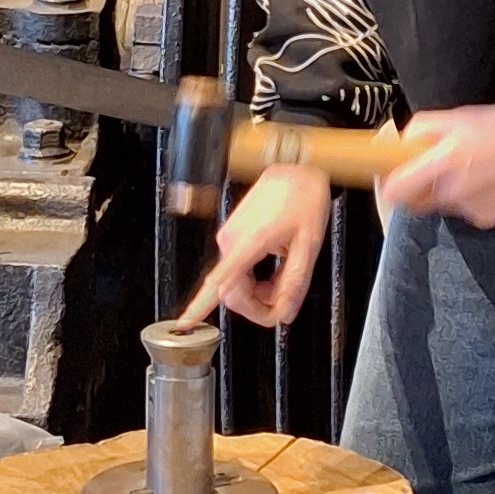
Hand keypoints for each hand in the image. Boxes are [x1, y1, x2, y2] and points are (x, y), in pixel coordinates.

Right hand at [182, 161, 333, 329]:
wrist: (296, 171)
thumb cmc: (303, 199)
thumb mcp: (308, 246)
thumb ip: (294, 283)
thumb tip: (285, 312)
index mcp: (248, 242)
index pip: (220, 282)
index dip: (201, 306)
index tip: (186, 322)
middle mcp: (230, 240)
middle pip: (230, 291)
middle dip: (256, 305)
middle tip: (282, 305)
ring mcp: (228, 237)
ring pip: (234, 282)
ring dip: (257, 293)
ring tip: (282, 283)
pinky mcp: (232, 236)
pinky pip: (237, 269)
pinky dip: (254, 279)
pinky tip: (273, 274)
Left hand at [376, 99, 494, 228]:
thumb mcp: (461, 116)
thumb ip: (423, 129)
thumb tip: (401, 143)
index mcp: (443, 163)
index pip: (396, 191)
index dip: (391, 184)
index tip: (394, 176)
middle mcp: (454, 193)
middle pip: (420, 201)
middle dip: (424, 184)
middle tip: (442, 164)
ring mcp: (473, 210)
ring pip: (447, 205)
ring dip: (452, 190)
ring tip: (479, 167)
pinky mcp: (491, 220)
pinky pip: (470, 211)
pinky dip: (476, 198)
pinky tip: (494, 179)